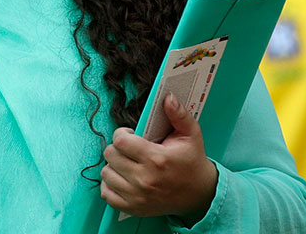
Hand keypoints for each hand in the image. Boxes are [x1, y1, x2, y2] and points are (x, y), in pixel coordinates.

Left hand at [100, 93, 218, 221]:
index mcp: (156, 159)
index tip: (130, 135)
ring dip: (113, 166)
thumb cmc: (192, 163)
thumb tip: (167, 97)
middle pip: (110, 155)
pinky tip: (122, 178)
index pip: (120, 141)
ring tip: (127, 163)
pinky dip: (111, 185)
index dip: (122, 134)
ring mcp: (137, 196)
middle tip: (129, 149)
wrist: (199, 195)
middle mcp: (144, 179)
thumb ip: (178, 114)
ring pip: (106, 173)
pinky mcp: (133, 208)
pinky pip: (106, 193)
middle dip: (117, 148)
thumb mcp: (191, 135)